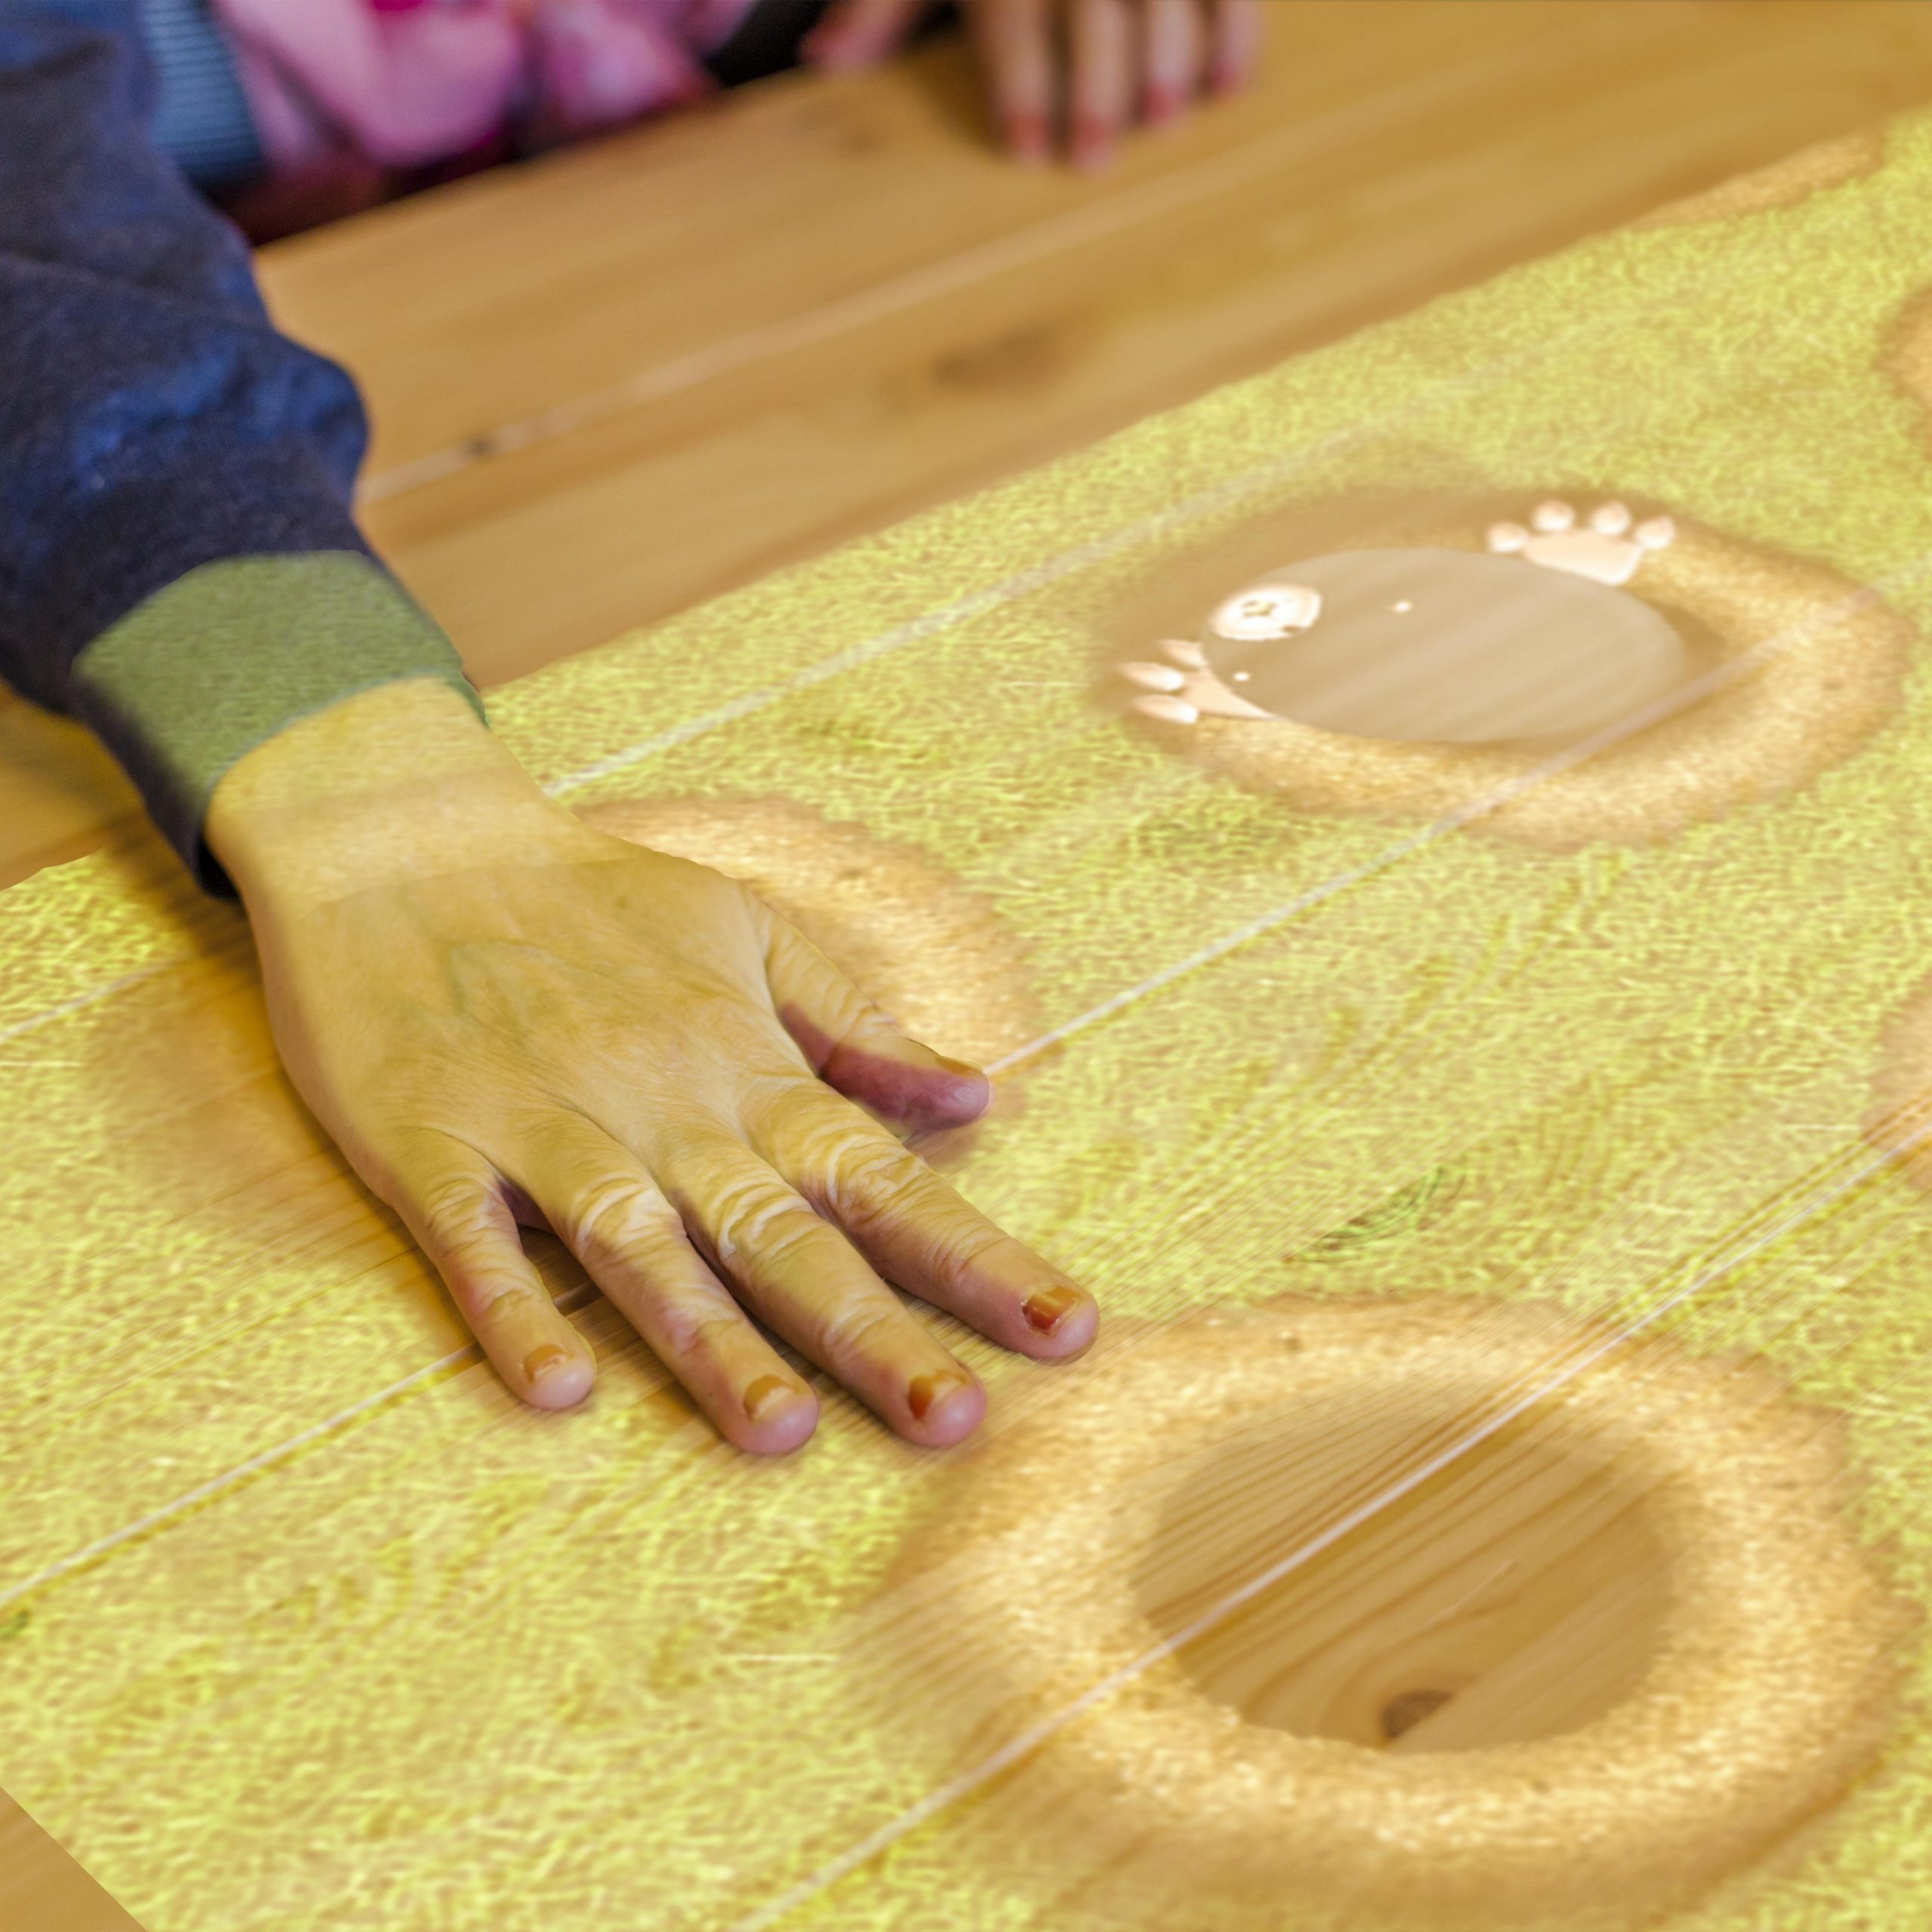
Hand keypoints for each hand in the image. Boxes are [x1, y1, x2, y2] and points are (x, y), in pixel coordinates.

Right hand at [205, 678, 1096, 1454]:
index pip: (881, 1177)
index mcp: (746, 1064)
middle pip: (781, 1234)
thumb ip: (856, 1024)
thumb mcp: (746, 928)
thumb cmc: (592, 894)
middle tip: (953, 1418)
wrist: (406, 838)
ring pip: (640, 1247)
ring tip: (779, 1429)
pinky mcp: (432, 1144)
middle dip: (871, 1331)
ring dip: (708, 1338)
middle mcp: (663, 1107)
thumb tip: (974, 1098)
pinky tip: (554, 1387)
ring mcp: (546, 1126)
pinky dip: (509, 1309)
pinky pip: (473, 1241)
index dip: (975, 1257)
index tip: (1068, 1330)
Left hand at [804, 0, 1263, 168]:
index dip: (1016, 81)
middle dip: (1094, 84)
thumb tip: (826, 59)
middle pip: (1093, 10)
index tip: (1022, 146)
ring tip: (1164, 120)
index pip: (1013, 16)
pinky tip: (1230, 87)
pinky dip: (1236, 32)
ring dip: (1170, 57)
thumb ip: (881, 2)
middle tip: (1092, 159)